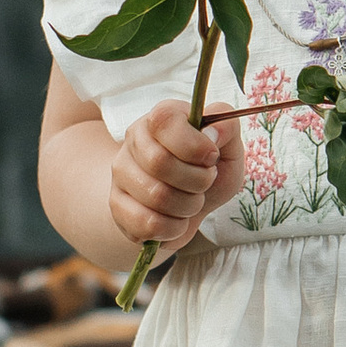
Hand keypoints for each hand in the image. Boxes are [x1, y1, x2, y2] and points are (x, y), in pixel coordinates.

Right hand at [109, 97, 244, 255]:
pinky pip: (146, 223)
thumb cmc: (207, 170)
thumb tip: (212, 134)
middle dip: (196, 181)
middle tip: (204, 184)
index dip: (195, 145)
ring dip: (187, 206)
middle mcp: (134, 141)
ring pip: (155, 196)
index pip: (164, 121)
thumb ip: (227, 129)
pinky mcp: (117, 207)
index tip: (212, 158)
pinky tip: (176, 220)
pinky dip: (171, 228)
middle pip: (160, 162)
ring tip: (190, 202)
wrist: (187, 204)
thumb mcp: (228, 147)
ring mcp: (121, 174)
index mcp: (160, 118)